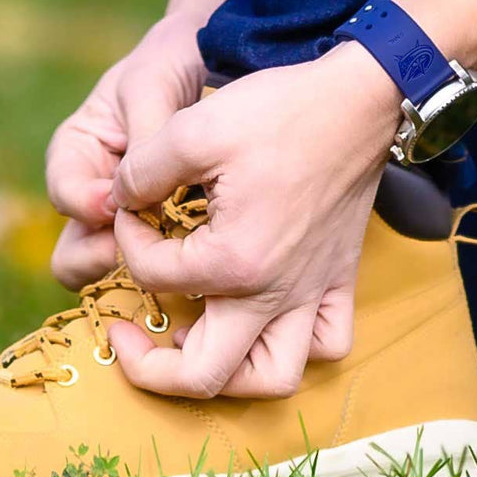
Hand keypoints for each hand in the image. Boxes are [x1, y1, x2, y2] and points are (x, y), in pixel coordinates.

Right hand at [45, 0, 234, 288]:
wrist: (216, 61)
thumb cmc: (173, 61)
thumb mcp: (152, 83)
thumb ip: (143, 134)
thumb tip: (130, 193)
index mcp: (78, 152)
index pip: (66, 193)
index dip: (85, 205)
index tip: (115, 206)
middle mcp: (96, 193)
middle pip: (75, 250)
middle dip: (97, 257)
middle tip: (132, 252)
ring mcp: (129, 219)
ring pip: (113, 268)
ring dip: (135, 271)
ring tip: (171, 263)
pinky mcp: (167, 234)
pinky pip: (158, 266)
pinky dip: (172, 270)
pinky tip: (200, 264)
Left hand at [107, 43, 400, 398]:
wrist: (359, 98)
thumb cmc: (280, 111)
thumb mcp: (192, 129)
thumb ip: (140, 171)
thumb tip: (117, 200)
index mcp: (233, 261)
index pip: (153, 275)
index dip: (127, 238)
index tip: (131, 204)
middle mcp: (274, 293)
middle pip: (204, 375)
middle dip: (150, 368)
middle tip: (126, 333)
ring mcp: (312, 291)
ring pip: (272, 378)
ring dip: (227, 377)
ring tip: (196, 342)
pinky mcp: (340, 278)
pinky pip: (328, 342)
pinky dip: (298, 347)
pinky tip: (267, 321)